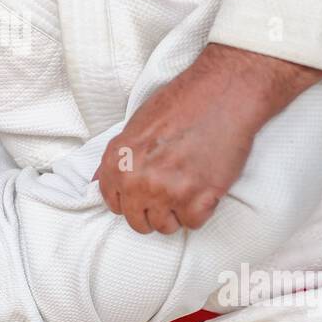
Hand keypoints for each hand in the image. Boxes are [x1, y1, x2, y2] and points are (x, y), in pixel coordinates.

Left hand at [93, 43, 321, 233]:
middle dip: (152, 211)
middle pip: (138, 221)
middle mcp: (138, 181)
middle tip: (169, 194)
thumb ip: (118, 158)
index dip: (129, 201)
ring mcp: (167, 192)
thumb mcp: (135, 124)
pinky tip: (203, 189)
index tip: (142, 195)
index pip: (113, 203)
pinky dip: (200, 210)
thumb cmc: (181, 103)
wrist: (223, 94)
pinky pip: (193, 223)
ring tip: (187, 189)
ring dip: (176, 213)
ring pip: (165, 227)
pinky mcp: (199, 199)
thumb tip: (98, 180)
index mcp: (119, 161)